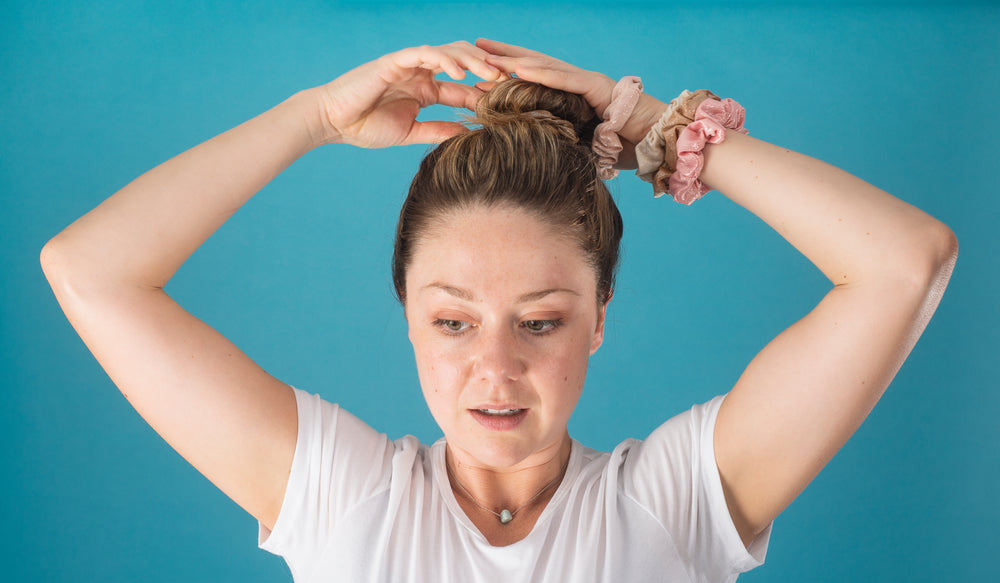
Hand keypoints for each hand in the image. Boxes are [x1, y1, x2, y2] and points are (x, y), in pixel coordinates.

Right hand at [314, 41, 505, 147]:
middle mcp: (421, 74)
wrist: (333, 121)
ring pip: (449, 52)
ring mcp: (409, 64)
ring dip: (473, 61)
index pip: (463, 88)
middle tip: (511, 82)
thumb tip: (466, 135)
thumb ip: (438, 131)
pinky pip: (425, 53)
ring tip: (493, 74)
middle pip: (463, 64)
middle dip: (487, 71)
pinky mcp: (395, 60)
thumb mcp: (411, 132)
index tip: (510, 103)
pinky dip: (443, 58)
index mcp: (426, 90)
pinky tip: (459, 71)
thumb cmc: (365, 127)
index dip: (486, 93)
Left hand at [474, 39, 667, 151]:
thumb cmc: (623, 147)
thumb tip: (537, 155)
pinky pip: (564, 80)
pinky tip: (520, 69)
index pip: (535, 78)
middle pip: (534, 64)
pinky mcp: (597, 87)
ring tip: (488, 56)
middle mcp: (576, 82)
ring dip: (515, 61)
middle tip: (476, 46)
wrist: (656, 141)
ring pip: (545, 67)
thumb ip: (561, 142)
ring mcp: (587, 81)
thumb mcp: (581, 146)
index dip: (508, 71)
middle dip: (504, 55)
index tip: (481, 69)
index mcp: (571, 94)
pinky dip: (542, 75)